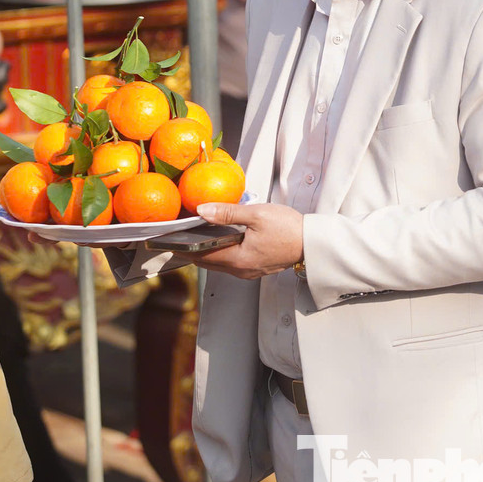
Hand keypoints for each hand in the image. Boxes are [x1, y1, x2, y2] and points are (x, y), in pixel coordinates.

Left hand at [186, 203, 302, 278]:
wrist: (312, 242)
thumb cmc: (289, 228)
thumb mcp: (257, 214)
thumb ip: (227, 213)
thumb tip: (203, 210)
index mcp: (238, 259)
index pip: (202, 256)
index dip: (184, 250)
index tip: (170, 244)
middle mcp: (242, 270)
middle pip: (209, 263)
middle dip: (192, 253)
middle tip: (177, 241)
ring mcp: (250, 271)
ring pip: (220, 264)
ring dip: (207, 254)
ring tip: (195, 240)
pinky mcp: (257, 268)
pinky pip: (232, 263)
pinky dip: (221, 254)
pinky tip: (220, 243)